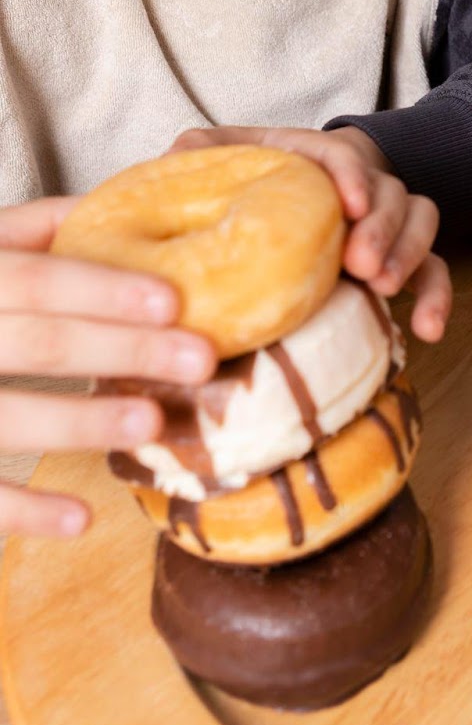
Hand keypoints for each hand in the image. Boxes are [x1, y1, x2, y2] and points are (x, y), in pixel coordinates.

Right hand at [0, 197, 214, 540]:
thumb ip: (26, 231)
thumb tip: (111, 205)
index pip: (33, 278)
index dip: (100, 287)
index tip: (173, 300)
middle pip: (33, 340)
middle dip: (121, 349)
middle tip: (199, 360)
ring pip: (1, 417)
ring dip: (78, 422)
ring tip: (150, 424)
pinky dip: (20, 510)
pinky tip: (80, 520)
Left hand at [170, 125, 450, 342]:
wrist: (289, 204)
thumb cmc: (254, 181)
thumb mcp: (226, 158)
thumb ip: (203, 151)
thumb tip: (177, 151)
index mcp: (315, 159)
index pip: (342, 154)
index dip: (350, 175)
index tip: (349, 204)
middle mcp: (359, 186)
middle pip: (391, 191)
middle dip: (383, 227)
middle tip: (361, 265)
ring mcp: (384, 223)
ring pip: (420, 220)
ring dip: (408, 254)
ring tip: (382, 288)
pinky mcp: (398, 260)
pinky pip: (434, 271)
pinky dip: (436, 298)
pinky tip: (427, 331)